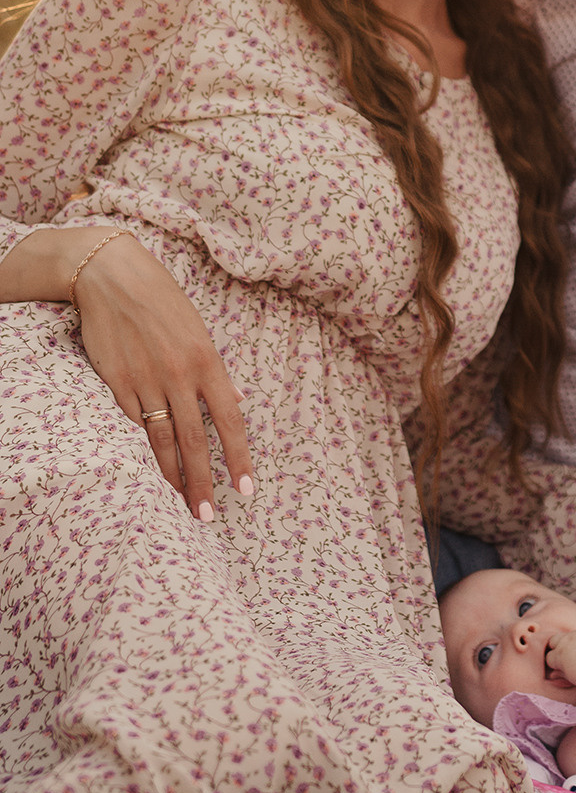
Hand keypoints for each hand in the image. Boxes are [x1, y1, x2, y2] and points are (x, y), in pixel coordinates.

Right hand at [2, 227, 252, 518]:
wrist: (113, 278)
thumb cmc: (162, 300)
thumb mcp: (198, 329)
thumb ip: (214, 370)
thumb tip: (234, 402)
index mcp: (206, 360)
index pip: (229, 420)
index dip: (238, 457)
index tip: (245, 488)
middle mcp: (179, 376)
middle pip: (196, 441)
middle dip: (203, 482)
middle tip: (209, 515)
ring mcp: (146, 382)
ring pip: (163, 441)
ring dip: (173, 476)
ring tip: (183, 502)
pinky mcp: (117, 384)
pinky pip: (134, 423)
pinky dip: (144, 445)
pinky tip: (149, 466)